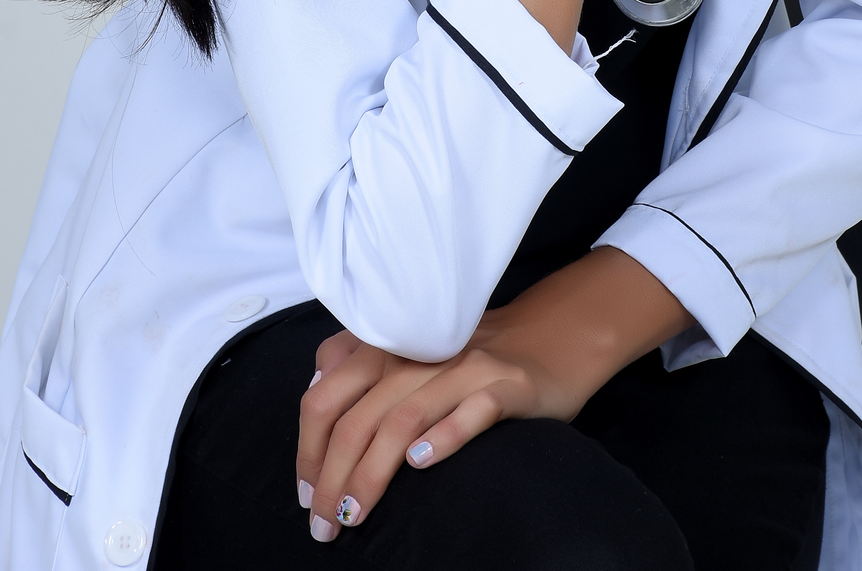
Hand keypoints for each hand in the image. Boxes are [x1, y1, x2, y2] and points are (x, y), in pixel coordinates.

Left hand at [295, 249, 690, 541]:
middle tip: (325, 523)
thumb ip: (362, 365)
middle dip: (334, 475)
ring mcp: (466, 366)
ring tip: (355, 515)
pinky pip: (473, 410)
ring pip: (405, 417)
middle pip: (360, 414)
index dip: (309, 448)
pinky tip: (422, 464)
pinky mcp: (508, 385)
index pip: (327, 394)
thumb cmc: (471, 358)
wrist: (553, 338)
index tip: (307, 494)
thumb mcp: (413, 353)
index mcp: (391, 345)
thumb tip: (313, 390)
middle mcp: (422, 352)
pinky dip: (443, 436)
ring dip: (373, 472)